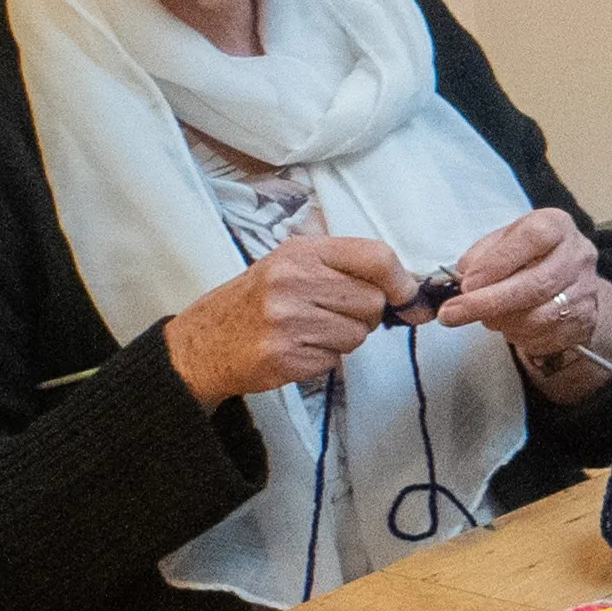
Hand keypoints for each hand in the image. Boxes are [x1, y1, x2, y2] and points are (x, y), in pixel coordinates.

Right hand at [166, 233, 412, 407]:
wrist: (202, 343)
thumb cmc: (254, 302)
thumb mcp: (291, 265)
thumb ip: (346, 267)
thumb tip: (409, 289)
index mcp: (300, 252)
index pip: (376, 256)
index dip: (401, 280)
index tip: (406, 295)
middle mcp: (293, 281)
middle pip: (373, 301)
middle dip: (364, 314)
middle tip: (331, 314)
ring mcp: (287, 320)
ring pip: (358, 334)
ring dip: (343, 338)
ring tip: (308, 330)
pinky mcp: (285, 355)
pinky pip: (335, 359)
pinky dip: (323, 357)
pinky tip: (296, 347)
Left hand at [432, 208, 611, 401]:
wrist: (573, 282)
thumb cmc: (530, 256)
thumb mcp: (505, 241)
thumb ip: (483, 254)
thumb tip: (465, 275)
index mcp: (556, 226)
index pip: (532, 238)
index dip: (498, 262)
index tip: (467, 283)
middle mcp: (577, 256)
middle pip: (535, 285)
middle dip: (487, 303)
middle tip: (452, 314)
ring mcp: (585, 292)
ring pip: (538, 317)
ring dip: (500, 321)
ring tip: (484, 316)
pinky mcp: (584, 322)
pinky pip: (543, 337)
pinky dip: (516, 335)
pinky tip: (508, 326)